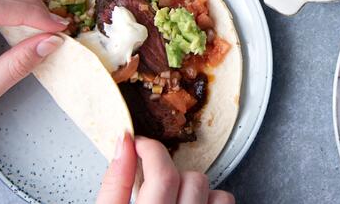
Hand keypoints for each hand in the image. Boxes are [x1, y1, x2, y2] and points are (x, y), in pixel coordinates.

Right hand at [97, 134, 234, 203]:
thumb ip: (113, 185)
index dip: (147, 150)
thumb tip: (122, 143)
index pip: (153, 178)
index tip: (136, 142)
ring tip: (176, 199)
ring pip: (209, 189)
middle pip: (185, 180)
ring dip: (192, 187)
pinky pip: (226, 202)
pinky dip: (213, 199)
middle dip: (168, 173)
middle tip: (154, 183)